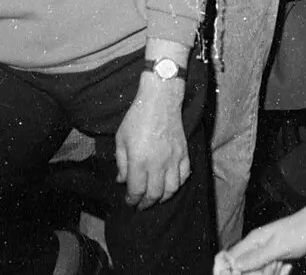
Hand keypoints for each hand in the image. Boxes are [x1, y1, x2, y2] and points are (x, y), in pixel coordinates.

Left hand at [115, 72, 189, 209]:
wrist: (160, 100)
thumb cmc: (137, 118)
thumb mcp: (121, 139)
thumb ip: (121, 163)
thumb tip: (122, 180)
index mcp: (139, 161)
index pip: (136, 190)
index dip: (132, 200)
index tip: (129, 201)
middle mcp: (158, 163)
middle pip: (154, 194)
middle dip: (146, 203)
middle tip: (140, 204)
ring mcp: (173, 159)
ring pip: (171, 189)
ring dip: (163, 197)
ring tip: (156, 198)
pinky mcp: (184, 153)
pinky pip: (184, 175)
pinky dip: (178, 184)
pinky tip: (170, 183)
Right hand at [215, 208, 305, 274]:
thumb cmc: (302, 231)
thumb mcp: (279, 247)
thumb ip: (257, 257)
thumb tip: (236, 265)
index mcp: (255, 240)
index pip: (231, 257)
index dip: (228, 269)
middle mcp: (259, 246)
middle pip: (245, 268)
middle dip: (257, 274)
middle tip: (273, 268)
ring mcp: (270, 252)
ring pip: (261, 272)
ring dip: (271, 274)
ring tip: (283, 264)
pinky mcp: (280, 256)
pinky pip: (273, 272)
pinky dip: (280, 272)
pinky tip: (288, 266)